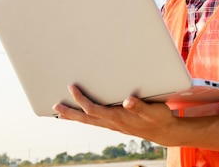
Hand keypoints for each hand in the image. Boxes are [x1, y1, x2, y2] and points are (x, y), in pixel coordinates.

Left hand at [52, 85, 178, 145]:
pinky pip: (94, 121)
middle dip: (69, 112)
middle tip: (54, 107)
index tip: (72, 88)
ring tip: (60, 113)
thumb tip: (127, 101)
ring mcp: (112, 125)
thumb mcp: (152, 110)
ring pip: (88, 121)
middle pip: (85, 118)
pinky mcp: (115, 124)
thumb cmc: (158, 118)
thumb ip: (140, 106)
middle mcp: (112, 122)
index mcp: (118, 117)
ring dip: (74, 116)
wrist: (164, 131)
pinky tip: (80, 115)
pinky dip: (83, 118)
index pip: (93, 109)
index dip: (81, 99)